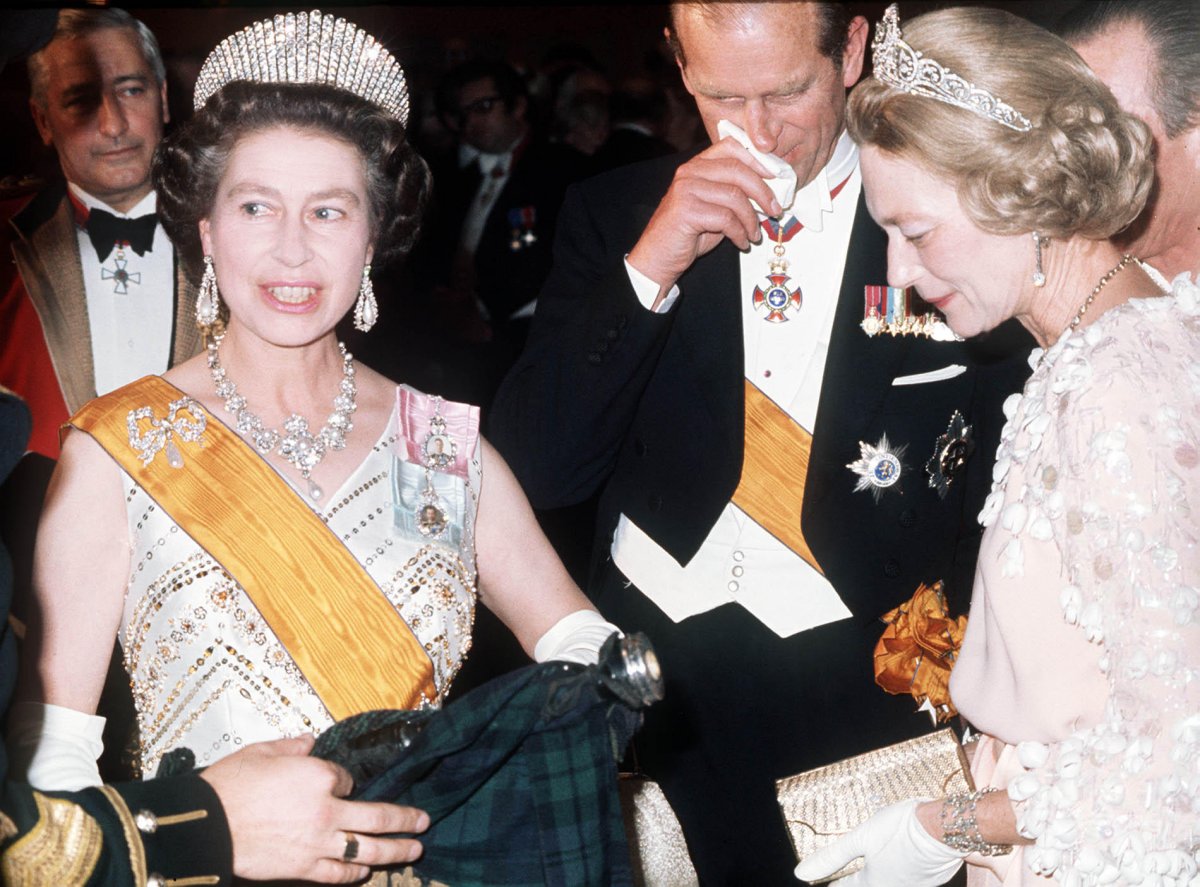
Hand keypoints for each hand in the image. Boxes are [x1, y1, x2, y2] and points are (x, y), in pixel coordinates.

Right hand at [200, 734, 429, 882]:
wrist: (205, 824)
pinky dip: (356, 874)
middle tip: (424, 820)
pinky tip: (367, 873)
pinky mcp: (303, 868)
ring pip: (368, 849)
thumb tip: (310, 741)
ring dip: (395, 850)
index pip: (348, 779)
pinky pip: (339, 874)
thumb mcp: (262, 752)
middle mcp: (327, 809)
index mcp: (319, 776)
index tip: (341, 784)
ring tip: (414, 849)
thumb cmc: (229, 785)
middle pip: (377, 816)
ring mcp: (318, 843)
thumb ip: (293, 747)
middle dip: (406, 819)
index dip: (347, 782)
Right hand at [627, 138, 780, 299]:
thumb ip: (734, 193)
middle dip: (763, 191)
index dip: (758, 160)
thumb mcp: (714, 206)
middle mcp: (690, 172)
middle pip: (738, 170)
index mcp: (697, 165)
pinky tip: (741, 242)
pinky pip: (726, 219)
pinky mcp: (686, 210)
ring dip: (751, 219)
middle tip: (775, 210)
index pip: (732, 146)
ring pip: (735, 196)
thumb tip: (768, 192)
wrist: (658, 257)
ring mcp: (686, 190)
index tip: (775, 177)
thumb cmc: (687, 233)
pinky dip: (740, 233)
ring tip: (754, 233)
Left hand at [793, 799, 965, 885]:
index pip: (846, 886)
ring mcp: (913, 885)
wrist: (944, 828)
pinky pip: (907, 878)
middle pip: (869, 886)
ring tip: (872, 867)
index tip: (822, 883)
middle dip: (857, 881)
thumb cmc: (900, 830)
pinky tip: (899, 861)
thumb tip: (801, 873)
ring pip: (889, 883)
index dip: (833, 883)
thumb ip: (832, 856)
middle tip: (847, 876)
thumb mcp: (860, 839)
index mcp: (873, 882)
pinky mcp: (929, 877)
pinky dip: (898, 871)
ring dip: (878, 876)